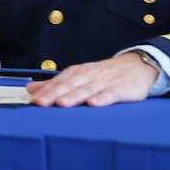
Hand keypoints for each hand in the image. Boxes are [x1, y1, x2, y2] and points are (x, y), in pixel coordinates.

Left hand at [24, 52, 158, 106]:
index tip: (33, 100)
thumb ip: (56, 84)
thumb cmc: (105, 74)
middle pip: (70, 85)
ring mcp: (105, 82)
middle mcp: (89, 75)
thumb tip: (31, 88)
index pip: (59, 81)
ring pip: (87, 89)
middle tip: (41, 102)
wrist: (137, 65)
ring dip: (74, 96)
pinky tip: (93, 104)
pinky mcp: (122, 88)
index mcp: (78, 73)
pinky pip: (111, 94)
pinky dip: (102, 98)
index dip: (46, 90)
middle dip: (54, 94)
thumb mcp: (79, 76)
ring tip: (62, 103)